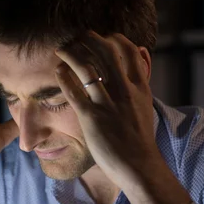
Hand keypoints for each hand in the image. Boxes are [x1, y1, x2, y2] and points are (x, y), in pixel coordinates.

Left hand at [54, 31, 158, 187]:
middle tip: (76, 36)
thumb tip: (141, 52)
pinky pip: (74, 92)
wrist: (139, 166)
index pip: (128, 51)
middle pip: (106, 52)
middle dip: (88, 39)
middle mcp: (124, 92)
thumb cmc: (139, 138)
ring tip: (61, 48)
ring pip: (88, 68)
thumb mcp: (145, 104)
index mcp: (139, 87)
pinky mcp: (91, 119)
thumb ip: (141, 79)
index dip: (113, 38)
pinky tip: (58, 71)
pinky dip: (64, 77)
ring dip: (72, 54)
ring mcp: (107, 104)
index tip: (101, 37)